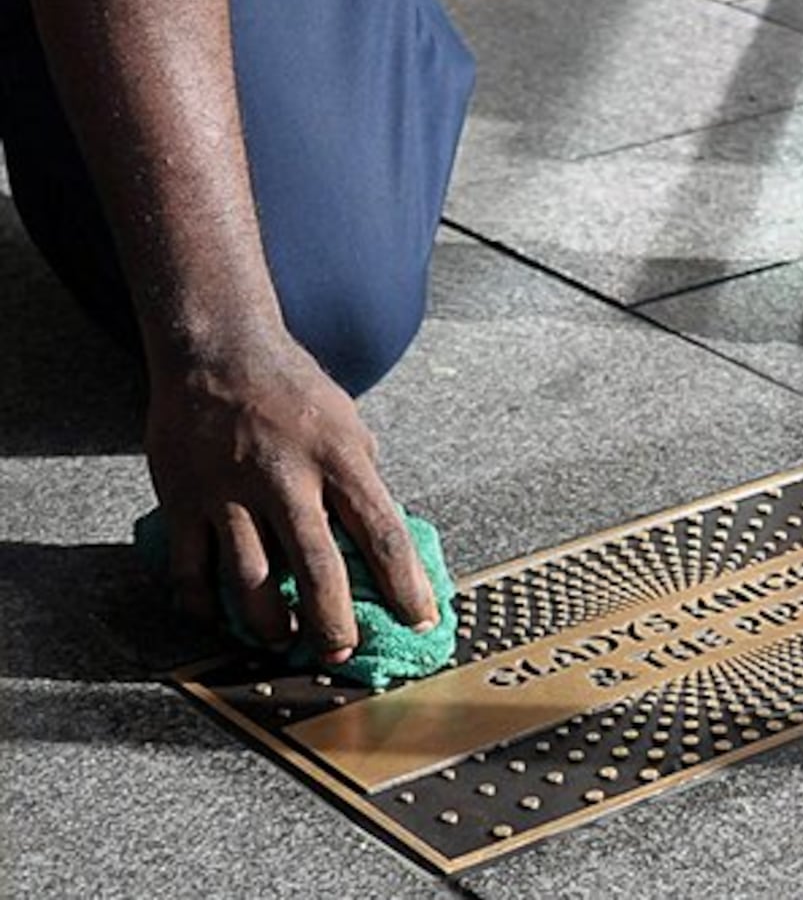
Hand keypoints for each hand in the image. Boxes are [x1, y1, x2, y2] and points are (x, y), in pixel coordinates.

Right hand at [143, 331, 437, 661]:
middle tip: (342, 653)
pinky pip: (191, 570)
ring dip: (270, 625)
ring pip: (251, 581)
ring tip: (282, 640)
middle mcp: (286, 476)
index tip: (420, 623)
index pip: (383, 534)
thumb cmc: (294, 391)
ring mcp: (229, 490)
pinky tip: (220, 617)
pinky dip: (204, 604)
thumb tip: (383, 550)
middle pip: (318, 569)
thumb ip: (360, 484)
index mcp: (339, 457)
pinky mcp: (182, 498)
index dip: (406, 586)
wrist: (217, 349)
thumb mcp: (347, 425)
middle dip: (334, 625)